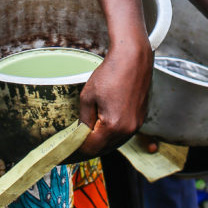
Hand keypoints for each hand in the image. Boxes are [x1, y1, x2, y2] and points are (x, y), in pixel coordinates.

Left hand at [78, 38, 152, 156]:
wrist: (133, 58)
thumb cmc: (110, 73)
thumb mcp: (88, 96)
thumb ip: (84, 119)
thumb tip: (81, 133)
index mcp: (113, 126)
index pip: (92, 148)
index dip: (78, 148)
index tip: (68, 148)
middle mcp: (128, 130)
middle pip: (104, 148)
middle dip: (89, 146)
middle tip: (75, 143)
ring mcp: (136, 125)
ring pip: (115, 142)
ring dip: (101, 141)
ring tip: (87, 134)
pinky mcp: (140, 118)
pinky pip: (124, 133)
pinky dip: (112, 133)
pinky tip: (103, 125)